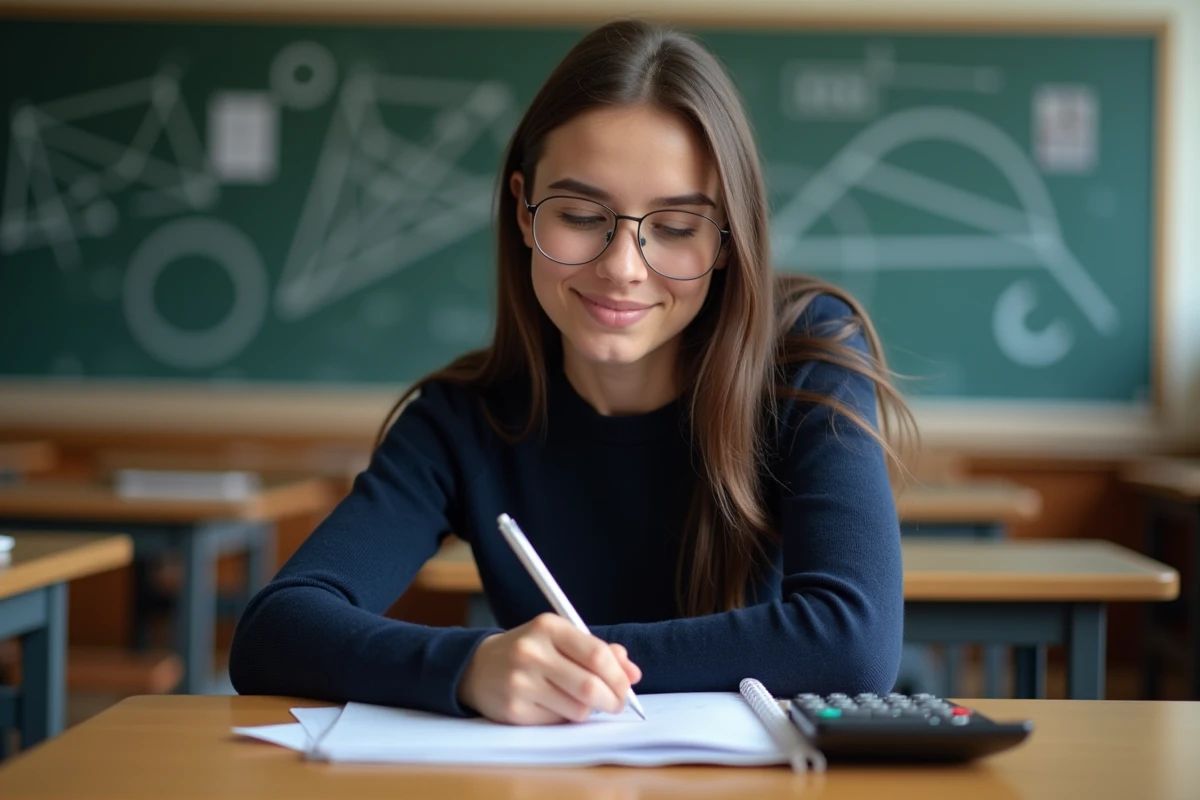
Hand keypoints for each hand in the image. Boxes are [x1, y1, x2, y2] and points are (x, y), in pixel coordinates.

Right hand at [457, 613, 642, 724]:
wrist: (478, 667)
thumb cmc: (530, 652)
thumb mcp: (560, 639)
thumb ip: (598, 651)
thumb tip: (632, 673)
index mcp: (548, 627)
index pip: (596, 654)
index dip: (618, 675)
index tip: (627, 686)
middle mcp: (532, 652)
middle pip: (590, 686)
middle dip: (613, 700)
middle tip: (616, 704)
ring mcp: (520, 682)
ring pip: (577, 709)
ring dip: (589, 711)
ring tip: (581, 702)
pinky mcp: (514, 710)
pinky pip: (557, 722)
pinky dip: (566, 719)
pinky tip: (556, 707)